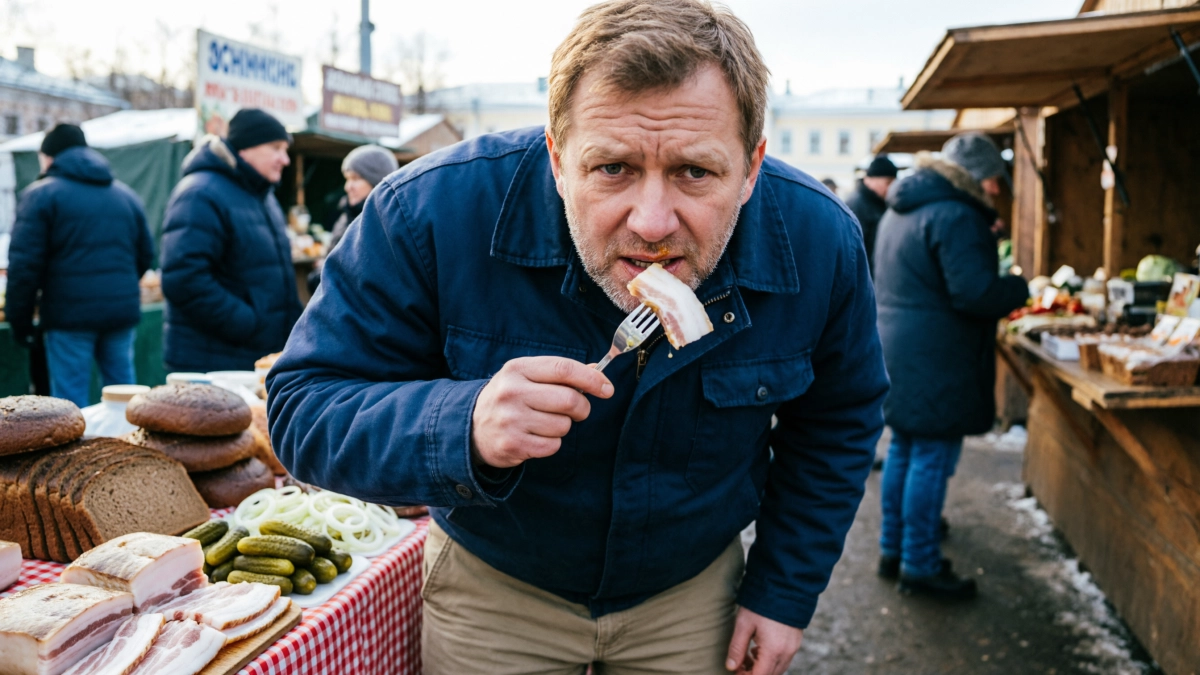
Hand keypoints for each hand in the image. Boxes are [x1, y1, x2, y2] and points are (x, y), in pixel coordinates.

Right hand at [471, 356, 612, 468]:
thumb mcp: (526, 376)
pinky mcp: (512, 444)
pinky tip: (537, 437)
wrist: (471, 427)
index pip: (563, 369)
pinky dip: (552, 443)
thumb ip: (560, 373)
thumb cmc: (509, 398)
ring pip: (563, 425)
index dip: (591, 379)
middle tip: (577, 410)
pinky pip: (552, 445)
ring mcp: (510, 419)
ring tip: (546, 423)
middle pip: (569, 400)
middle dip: (582, 408)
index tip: (607, 389)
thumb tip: (597, 372)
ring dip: (563, 426)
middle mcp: (512, 392)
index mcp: (518, 369)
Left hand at [725, 607, 803, 674]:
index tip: (735, 670)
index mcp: (773, 650)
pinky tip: (759, 647)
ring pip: (778, 668)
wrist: (784, 585)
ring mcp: (794, 647)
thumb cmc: (761, 603)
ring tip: (748, 653)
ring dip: (762, 667)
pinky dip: (771, 659)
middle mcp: (787, 652)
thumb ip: (737, 648)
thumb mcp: (744, 624)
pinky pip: (784, 659)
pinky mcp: (796, 641)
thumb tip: (731, 667)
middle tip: (739, 662)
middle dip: (753, 673)